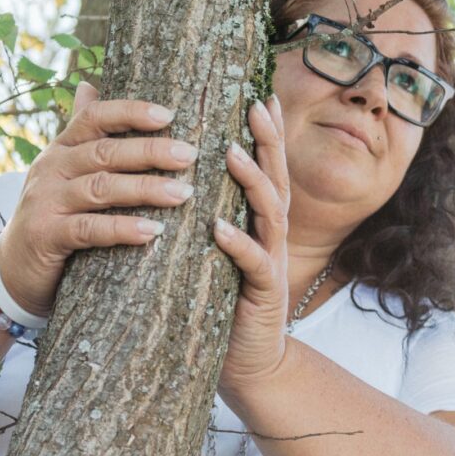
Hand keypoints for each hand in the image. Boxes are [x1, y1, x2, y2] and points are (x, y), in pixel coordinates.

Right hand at [0, 82, 197, 316]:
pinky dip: (122, 229)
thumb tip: (89, 84)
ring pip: (100, 188)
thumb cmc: (53, 213)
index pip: (95, 118)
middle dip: (150, 151)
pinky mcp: (47, 235)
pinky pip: (90, 229)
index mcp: (61, 148)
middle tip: (189, 155)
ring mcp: (46, 201)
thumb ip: (82, 133)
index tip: (170, 115)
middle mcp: (51, 169)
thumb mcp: (64, 169)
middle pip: (104, 152)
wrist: (14, 265)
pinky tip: (152, 231)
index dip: (131, 112)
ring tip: (183, 193)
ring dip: (145, 188)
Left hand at [215, 96, 290, 401]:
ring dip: (252, 180)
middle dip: (268, 140)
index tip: (260, 93)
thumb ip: (205, 212)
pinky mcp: (263, 293)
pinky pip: (253, 263)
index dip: (267, 131)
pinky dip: (238, 243)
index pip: (266, 166)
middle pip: (276, 177)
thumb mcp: (212, 249)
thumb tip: (178, 175)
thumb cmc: (222, 299)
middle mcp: (271, 234)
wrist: (249, 361)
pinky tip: (221, 228)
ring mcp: (270, 261)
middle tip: (255, 104)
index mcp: (259, 220)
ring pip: (269, 212)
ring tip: (232, 153)